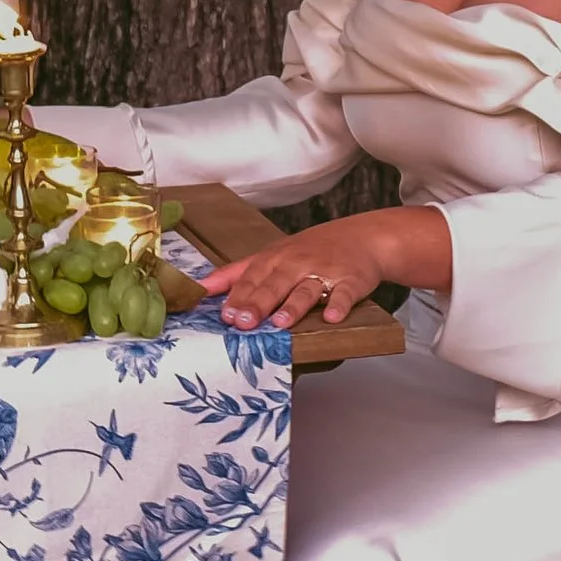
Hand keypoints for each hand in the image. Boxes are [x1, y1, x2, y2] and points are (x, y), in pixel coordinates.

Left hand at [203, 216, 402, 332]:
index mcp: (275, 259)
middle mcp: (297, 264)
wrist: (360, 237)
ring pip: (306, 290)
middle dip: (258, 303)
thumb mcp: (270, 256)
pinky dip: (339, 305)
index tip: (225, 315)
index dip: (238, 297)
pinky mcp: (351, 281)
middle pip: (275, 285)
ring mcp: (324, 272)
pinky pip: (344, 294)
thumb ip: (235, 274)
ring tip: (280, 323)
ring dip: (294, 306)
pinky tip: (332, 317)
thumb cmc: (308, 251)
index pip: (252, 278)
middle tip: (244, 322)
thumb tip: (200, 288)